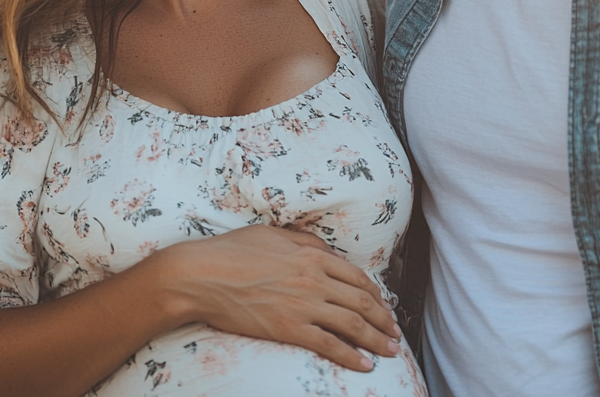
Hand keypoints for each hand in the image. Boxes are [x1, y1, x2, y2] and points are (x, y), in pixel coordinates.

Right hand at [159, 224, 401, 371]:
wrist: (204, 275)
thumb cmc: (233, 251)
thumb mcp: (273, 234)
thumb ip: (303, 241)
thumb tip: (324, 249)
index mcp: (312, 254)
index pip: (356, 276)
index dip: (376, 293)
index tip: (384, 305)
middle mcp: (314, 278)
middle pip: (362, 301)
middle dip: (384, 319)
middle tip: (395, 332)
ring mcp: (304, 305)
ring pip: (353, 324)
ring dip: (377, 340)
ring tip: (390, 351)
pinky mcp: (290, 329)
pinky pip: (330, 345)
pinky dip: (352, 357)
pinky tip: (365, 365)